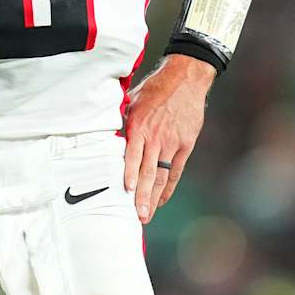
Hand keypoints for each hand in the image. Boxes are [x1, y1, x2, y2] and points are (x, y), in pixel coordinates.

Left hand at [121, 54, 213, 223]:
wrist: (186, 78)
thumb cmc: (155, 89)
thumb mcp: (132, 101)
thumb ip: (122, 122)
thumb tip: (108, 137)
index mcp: (140, 126)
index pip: (133, 156)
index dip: (129, 175)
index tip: (126, 192)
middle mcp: (156, 137)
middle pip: (148, 172)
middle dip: (142, 196)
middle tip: (137, 216)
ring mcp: (172, 142)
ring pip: (161, 175)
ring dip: (154, 197)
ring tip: (147, 214)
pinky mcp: (185, 144)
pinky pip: (176, 170)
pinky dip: (169, 186)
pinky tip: (161, 198)